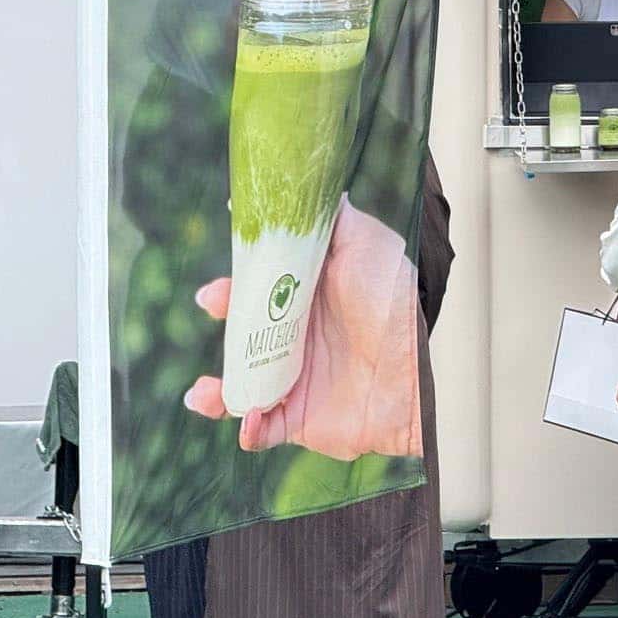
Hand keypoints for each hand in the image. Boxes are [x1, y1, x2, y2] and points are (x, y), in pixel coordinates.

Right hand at [185, 196, 422, 460]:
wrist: (413, 372)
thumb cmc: (391, 302)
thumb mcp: (368, 246)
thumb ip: (338, 221)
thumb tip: (319, 187)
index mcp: (309, 294)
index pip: (264, 279)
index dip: (241, 269)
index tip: (228, 248)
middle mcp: (296, 335)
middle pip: (243, 325)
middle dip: (221, 311)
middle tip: (212, 299)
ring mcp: (293, 377)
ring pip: (240, 382)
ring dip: (216, 388)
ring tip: (204, 391)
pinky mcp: (297, 417)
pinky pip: (260, 430)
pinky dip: (246, 430)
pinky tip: (247, 419)